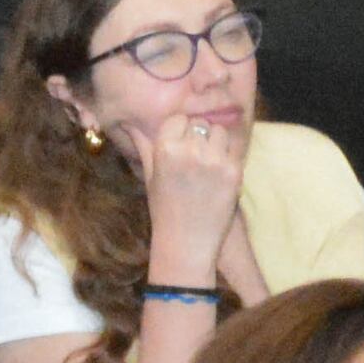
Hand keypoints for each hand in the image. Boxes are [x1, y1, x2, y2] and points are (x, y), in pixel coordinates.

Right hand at [139, 107, 249, 279]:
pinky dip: (228, 159)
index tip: (180, 150)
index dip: (181, 132)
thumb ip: (143, 145)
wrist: (186, 243)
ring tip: (207, 168)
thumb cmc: (164, 209)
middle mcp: (189, 150)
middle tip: (194, 162)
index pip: (179, 119)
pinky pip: (234, 150)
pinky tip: (218, 178)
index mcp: (165, 148)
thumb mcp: (149, 175)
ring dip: (216, 145)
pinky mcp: (234, 171)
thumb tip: (128, 123)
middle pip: (201, 124)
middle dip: (199, 138)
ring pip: (220, 133)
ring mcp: (214, 160)